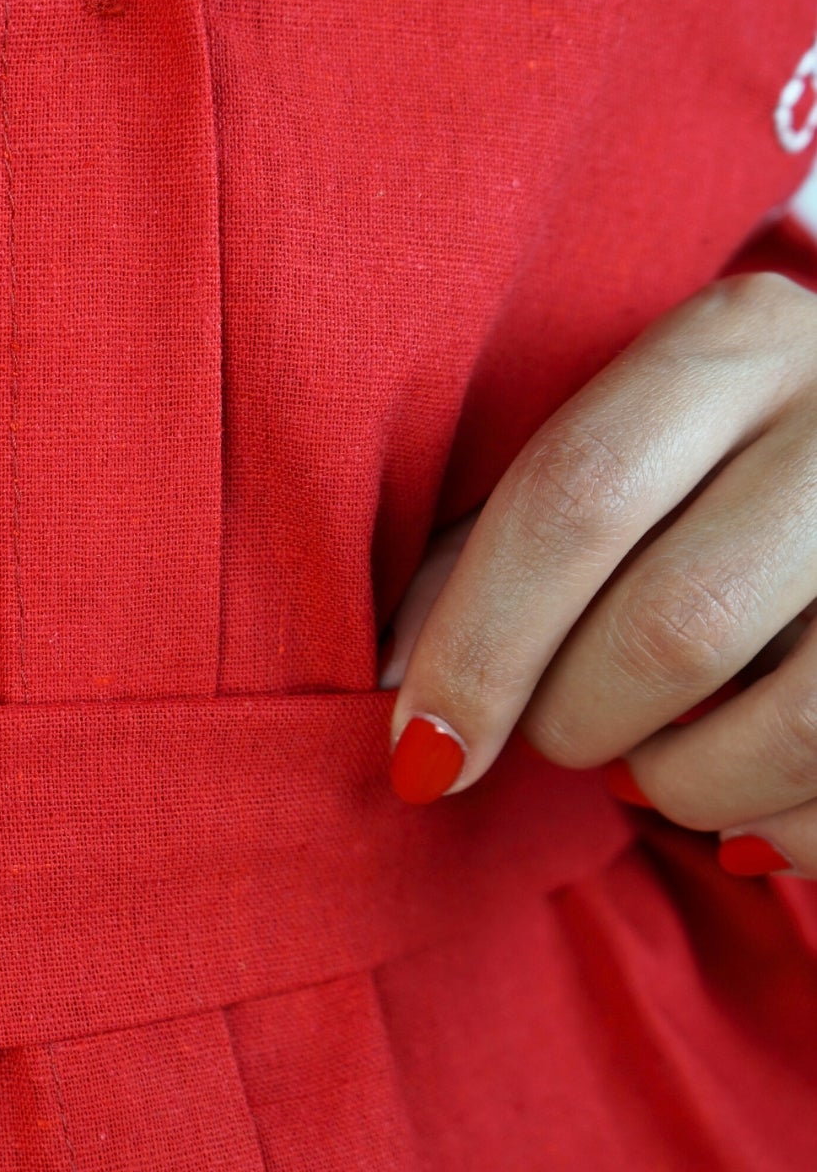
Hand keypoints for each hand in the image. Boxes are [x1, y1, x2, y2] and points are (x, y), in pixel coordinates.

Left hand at [381, 271, 816, 879]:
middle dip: (575, 720)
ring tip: (649, 762)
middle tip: (558, 733)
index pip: (572, 497)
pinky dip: (773, 829)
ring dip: (680, 784)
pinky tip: (743, 805)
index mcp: (732, 342)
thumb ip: (495, 547)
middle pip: (670, 624)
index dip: (479, 647)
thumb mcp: (614, 453)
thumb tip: (393, 677)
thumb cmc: (717, 467)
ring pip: (785, 724)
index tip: (423, 755)